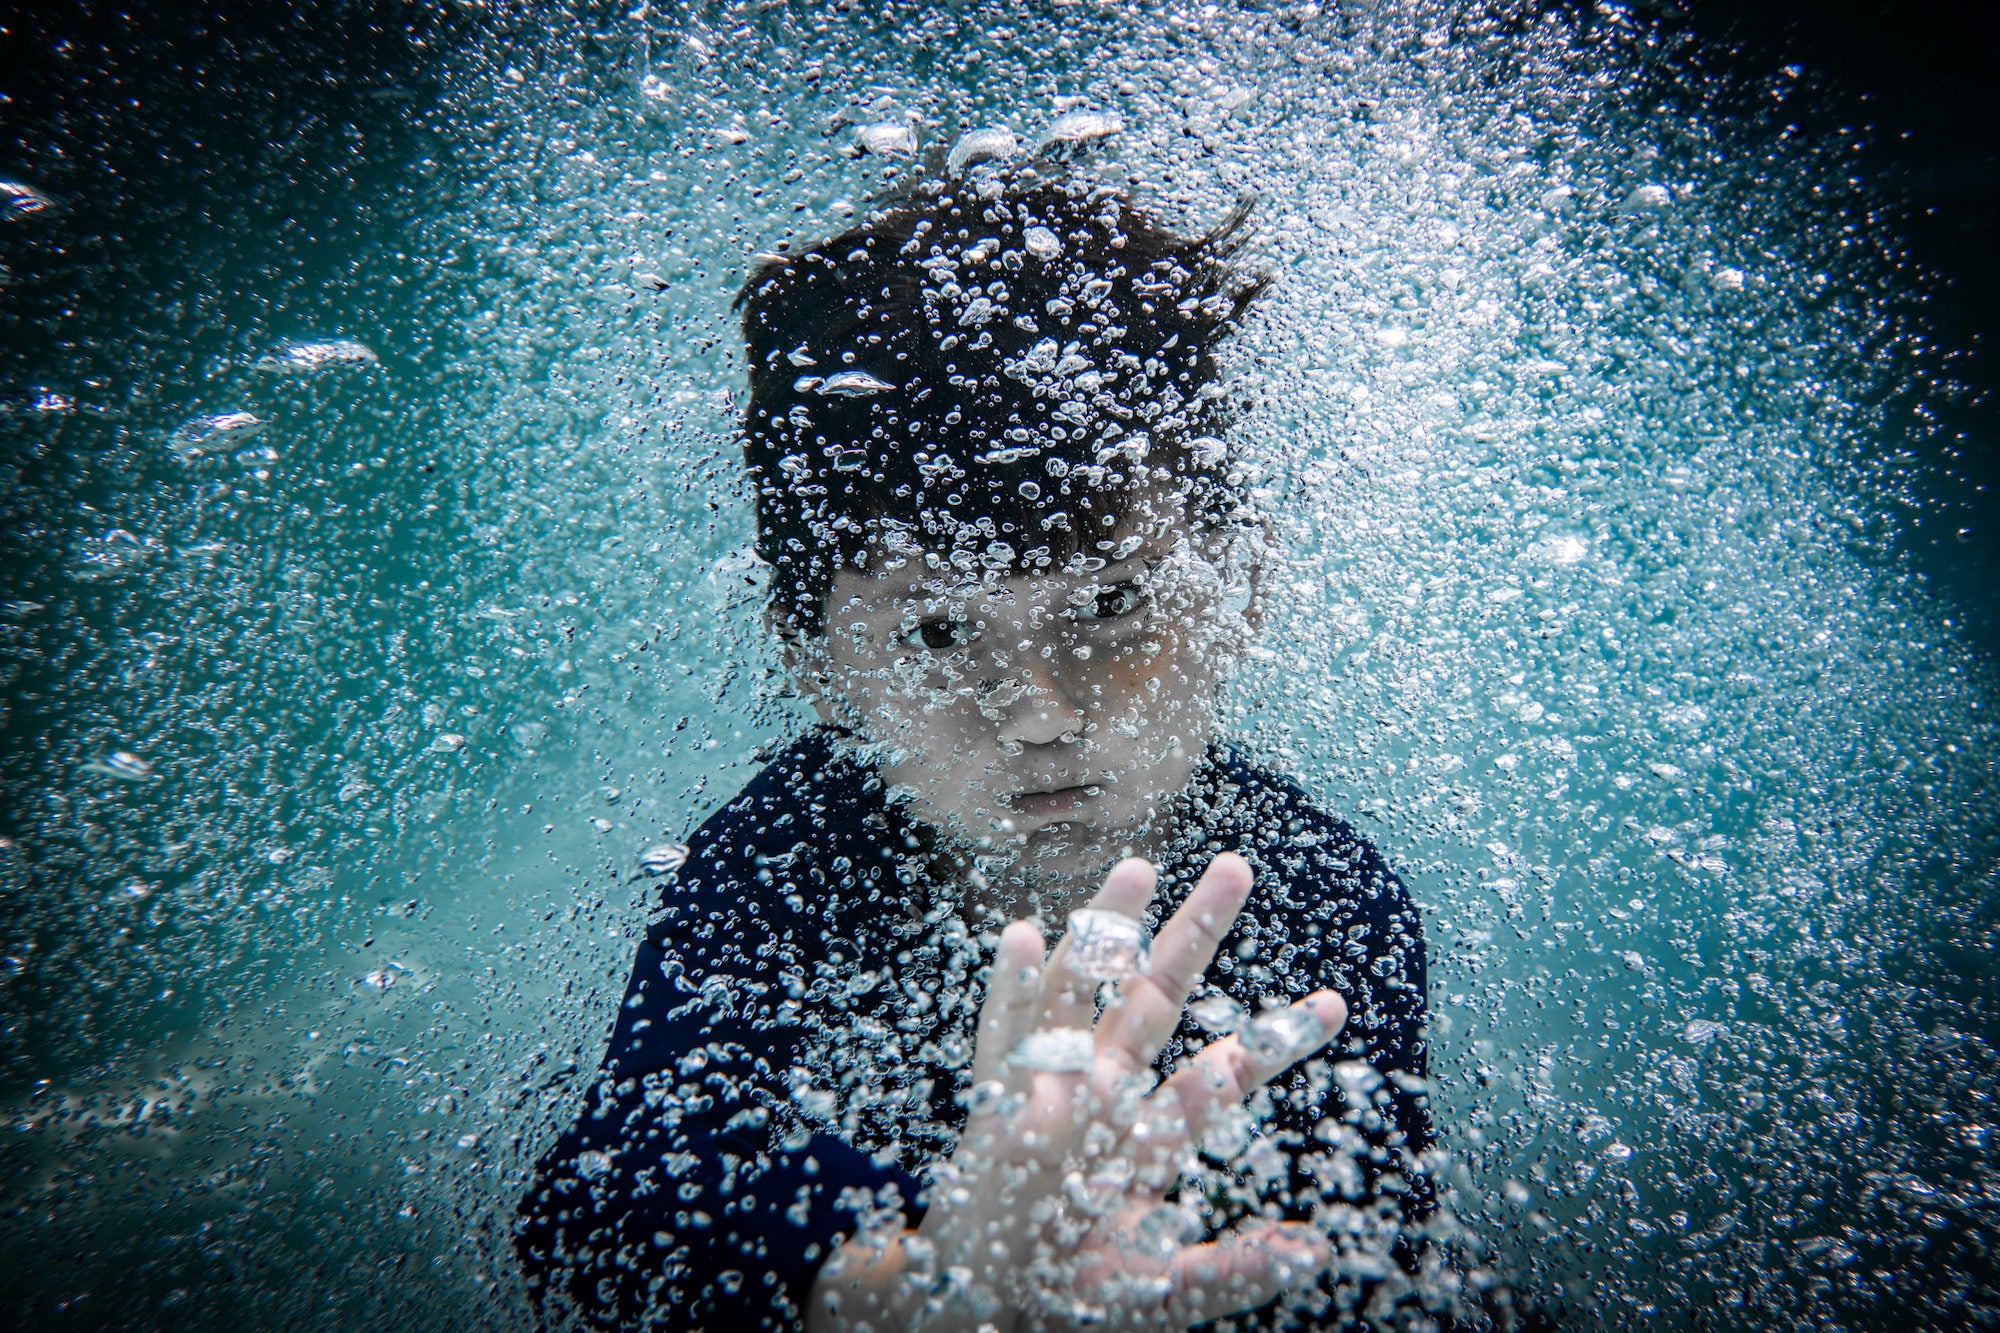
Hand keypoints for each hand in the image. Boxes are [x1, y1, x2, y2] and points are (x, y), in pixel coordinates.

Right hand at [807, 853, 1347, 1330]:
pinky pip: (1001, 1036)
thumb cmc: (1073, 1291)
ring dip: (1104, 929)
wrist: (984, 1308)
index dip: (1272, 1036)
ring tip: (1137, 869)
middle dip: (1194, 935)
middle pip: (1155, 998)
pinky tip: (1018, 936)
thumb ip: (1231, 1272)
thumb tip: (1310, 1251)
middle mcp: (1104, 1094)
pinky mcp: (994, 1104)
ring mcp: (1047, 1090)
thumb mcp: (1164, 1292)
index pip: (1221, 1072)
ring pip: (1081, 990)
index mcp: (1151, 1132)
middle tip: (1235, 867)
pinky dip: (1008, 987)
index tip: (1331, 1003)